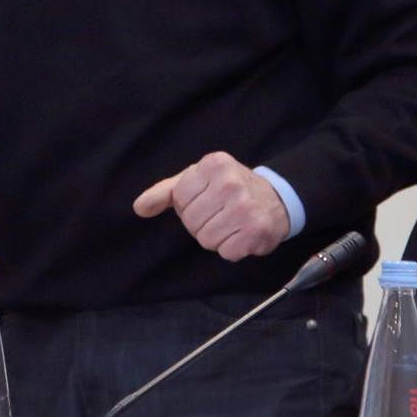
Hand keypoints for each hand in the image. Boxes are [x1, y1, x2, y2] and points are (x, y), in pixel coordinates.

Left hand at [132, 152, 288, 261]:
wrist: (277, 199)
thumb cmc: (231, 188)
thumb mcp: (198, 179)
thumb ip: (166, 192)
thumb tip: (139, 207)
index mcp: (214, 164)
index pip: (179, 198)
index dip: (188, 205)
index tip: (206, 200)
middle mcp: (231, 183)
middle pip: (191, 221)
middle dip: (201, 223)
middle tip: (220, 214)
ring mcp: (245, 207)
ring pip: (205, 239)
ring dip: (216, 237)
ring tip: (231, 224)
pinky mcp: (256, 231)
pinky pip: (225, 252)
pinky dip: (232, 248)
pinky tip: (242, 234)